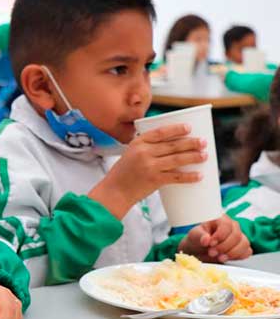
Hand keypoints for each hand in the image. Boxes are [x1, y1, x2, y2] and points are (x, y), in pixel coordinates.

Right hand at [89, 123, 206, 218]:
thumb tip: (172, 148)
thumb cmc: (123, 173)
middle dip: (191, 143)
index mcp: (137, 143)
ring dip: (193, 157)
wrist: (114, 191)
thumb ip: (147, 149)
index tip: (189, 128)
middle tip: (203, 142)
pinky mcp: (154, 180)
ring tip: (204, 155)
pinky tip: (199, 175)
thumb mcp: (130, 154)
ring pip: (177, 159)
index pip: (160, 132)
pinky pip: (176, 177)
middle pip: (173, 145)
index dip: (176, 129)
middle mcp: (144, 152)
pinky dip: (189, 176)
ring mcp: (150, 166)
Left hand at [179, 214, 251, 262]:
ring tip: (219, 257)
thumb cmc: (197, 239)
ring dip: (232, 253)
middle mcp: (232, 226)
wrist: (198, 249)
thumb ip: (200, 236)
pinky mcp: (242, 247)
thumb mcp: (194, 236)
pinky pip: (247, 252)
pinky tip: (226, 257)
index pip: (226, 225)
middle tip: (212, 253)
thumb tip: (206, 239)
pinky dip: (238, 257)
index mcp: (220, 219)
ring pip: (244, 244)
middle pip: (236, 236)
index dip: (220, 236)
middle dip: (224, 247)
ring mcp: (239, 236)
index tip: (210, 244)